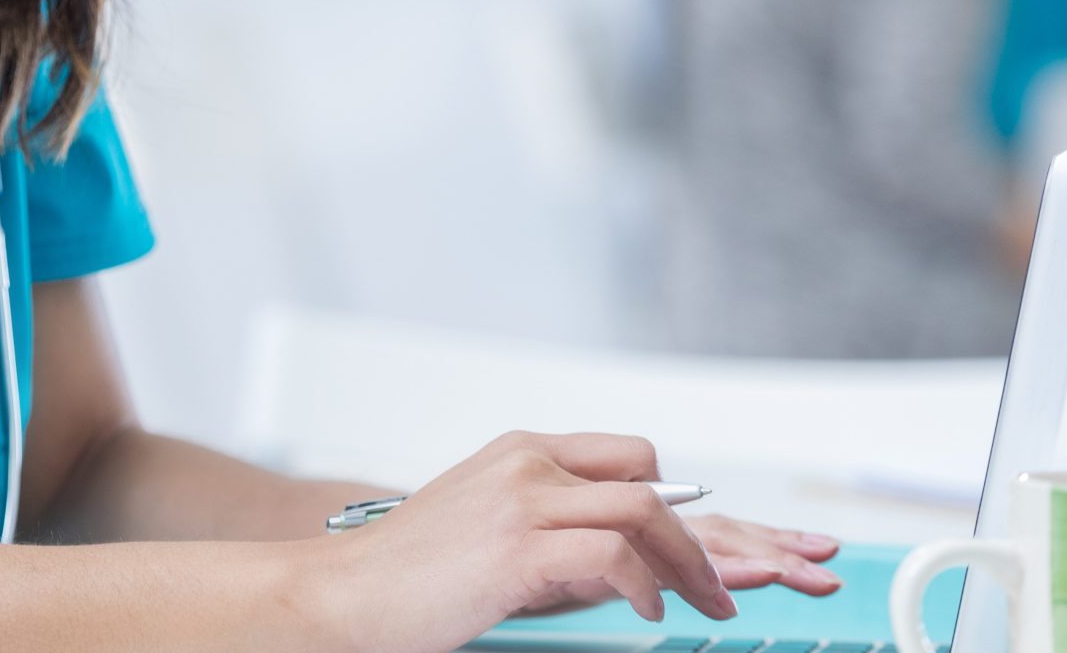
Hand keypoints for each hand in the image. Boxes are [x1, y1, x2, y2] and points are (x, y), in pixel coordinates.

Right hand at [299, 431, 840, 652]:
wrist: (341, 595)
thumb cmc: (408, 578)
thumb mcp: (489, 532)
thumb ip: (552, 531)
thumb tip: (627, 566)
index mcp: (520, 451)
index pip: (627, 455)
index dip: (675, 500)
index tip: (703, 549)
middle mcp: (526, 462)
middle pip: (646, 478)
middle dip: (699, 535)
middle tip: (725, 587)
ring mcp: (520, 500)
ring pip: (641, 511)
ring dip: (689, 563)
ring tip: (706, 604)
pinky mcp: (515, 547)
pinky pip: (610, 557)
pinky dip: (643, 587)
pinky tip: (649, 615)